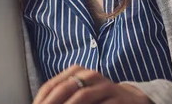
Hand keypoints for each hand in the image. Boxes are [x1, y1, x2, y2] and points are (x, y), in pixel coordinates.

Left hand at [33, 65, 150, 103]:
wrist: (130, 99)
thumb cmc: (97, 98)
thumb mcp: (79, 92)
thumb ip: (62, 96)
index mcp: (77, 71)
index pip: (52, 85)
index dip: (42, 99)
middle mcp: (90, 75)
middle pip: (65, 88)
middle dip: (52, 103)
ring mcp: (105, 86)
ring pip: (82, 96)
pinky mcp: (117, 99)